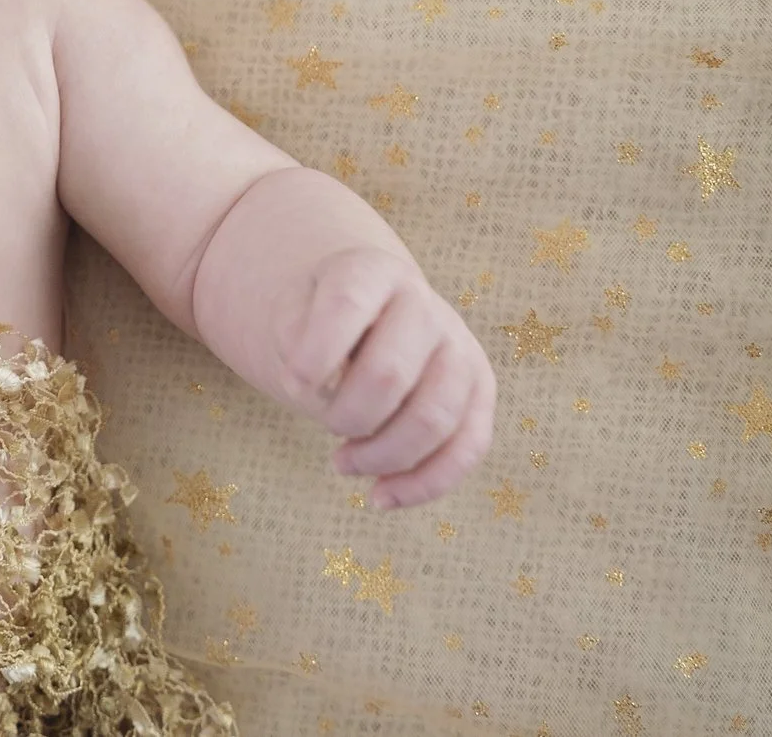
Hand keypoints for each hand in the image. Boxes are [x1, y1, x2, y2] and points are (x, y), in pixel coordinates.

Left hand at [273, 245, 495, 509]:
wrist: (365, 312)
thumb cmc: (316, 320)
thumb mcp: (291, 313)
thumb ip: (294, 338)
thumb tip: (321, 384)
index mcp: (371, 272)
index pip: (348, 303)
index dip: (316, 351)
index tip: (290, 384)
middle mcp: (425, 305)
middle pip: (389, 374)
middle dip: (346, 415)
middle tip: (324, 422)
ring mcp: (459, 348)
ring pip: (434, 419)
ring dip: (381, 457)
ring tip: (341, 463)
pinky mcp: (481, 392)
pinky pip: (468, 448)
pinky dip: (423, 484)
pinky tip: (380, 499)